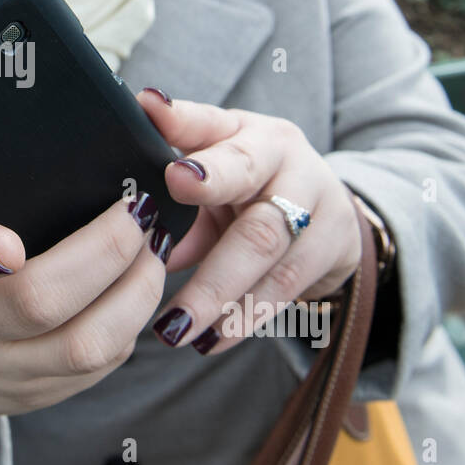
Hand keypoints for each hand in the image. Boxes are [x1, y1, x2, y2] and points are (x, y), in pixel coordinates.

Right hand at [0, 197, 168, 459]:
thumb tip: (63, 157)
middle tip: (137, 212)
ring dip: (135, 292)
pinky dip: (131, 319)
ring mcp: (9, 371)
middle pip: (39, 304)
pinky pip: (102, 365)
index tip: (8, 241)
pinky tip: (141, 285)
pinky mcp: (44, 395)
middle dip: (104, 252)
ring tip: (154, 249)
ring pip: (85, 346)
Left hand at [136, 89, 363, 356]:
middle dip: (205, 234)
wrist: (324, 207)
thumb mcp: (209, 173)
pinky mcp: (331, 248)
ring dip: (217, 293)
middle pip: (245, 187)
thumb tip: (133, 239)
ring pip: (265, 248)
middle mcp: (283, 157)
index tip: (162, 151)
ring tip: (176, 327)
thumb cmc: (244, 183)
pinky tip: (211, 340)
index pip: (210, 124)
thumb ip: (171, 196)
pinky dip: (244, 317)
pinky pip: (285, 288)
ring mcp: (314, 201)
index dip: (183, 127)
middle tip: (160, 257)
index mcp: (242, 129)